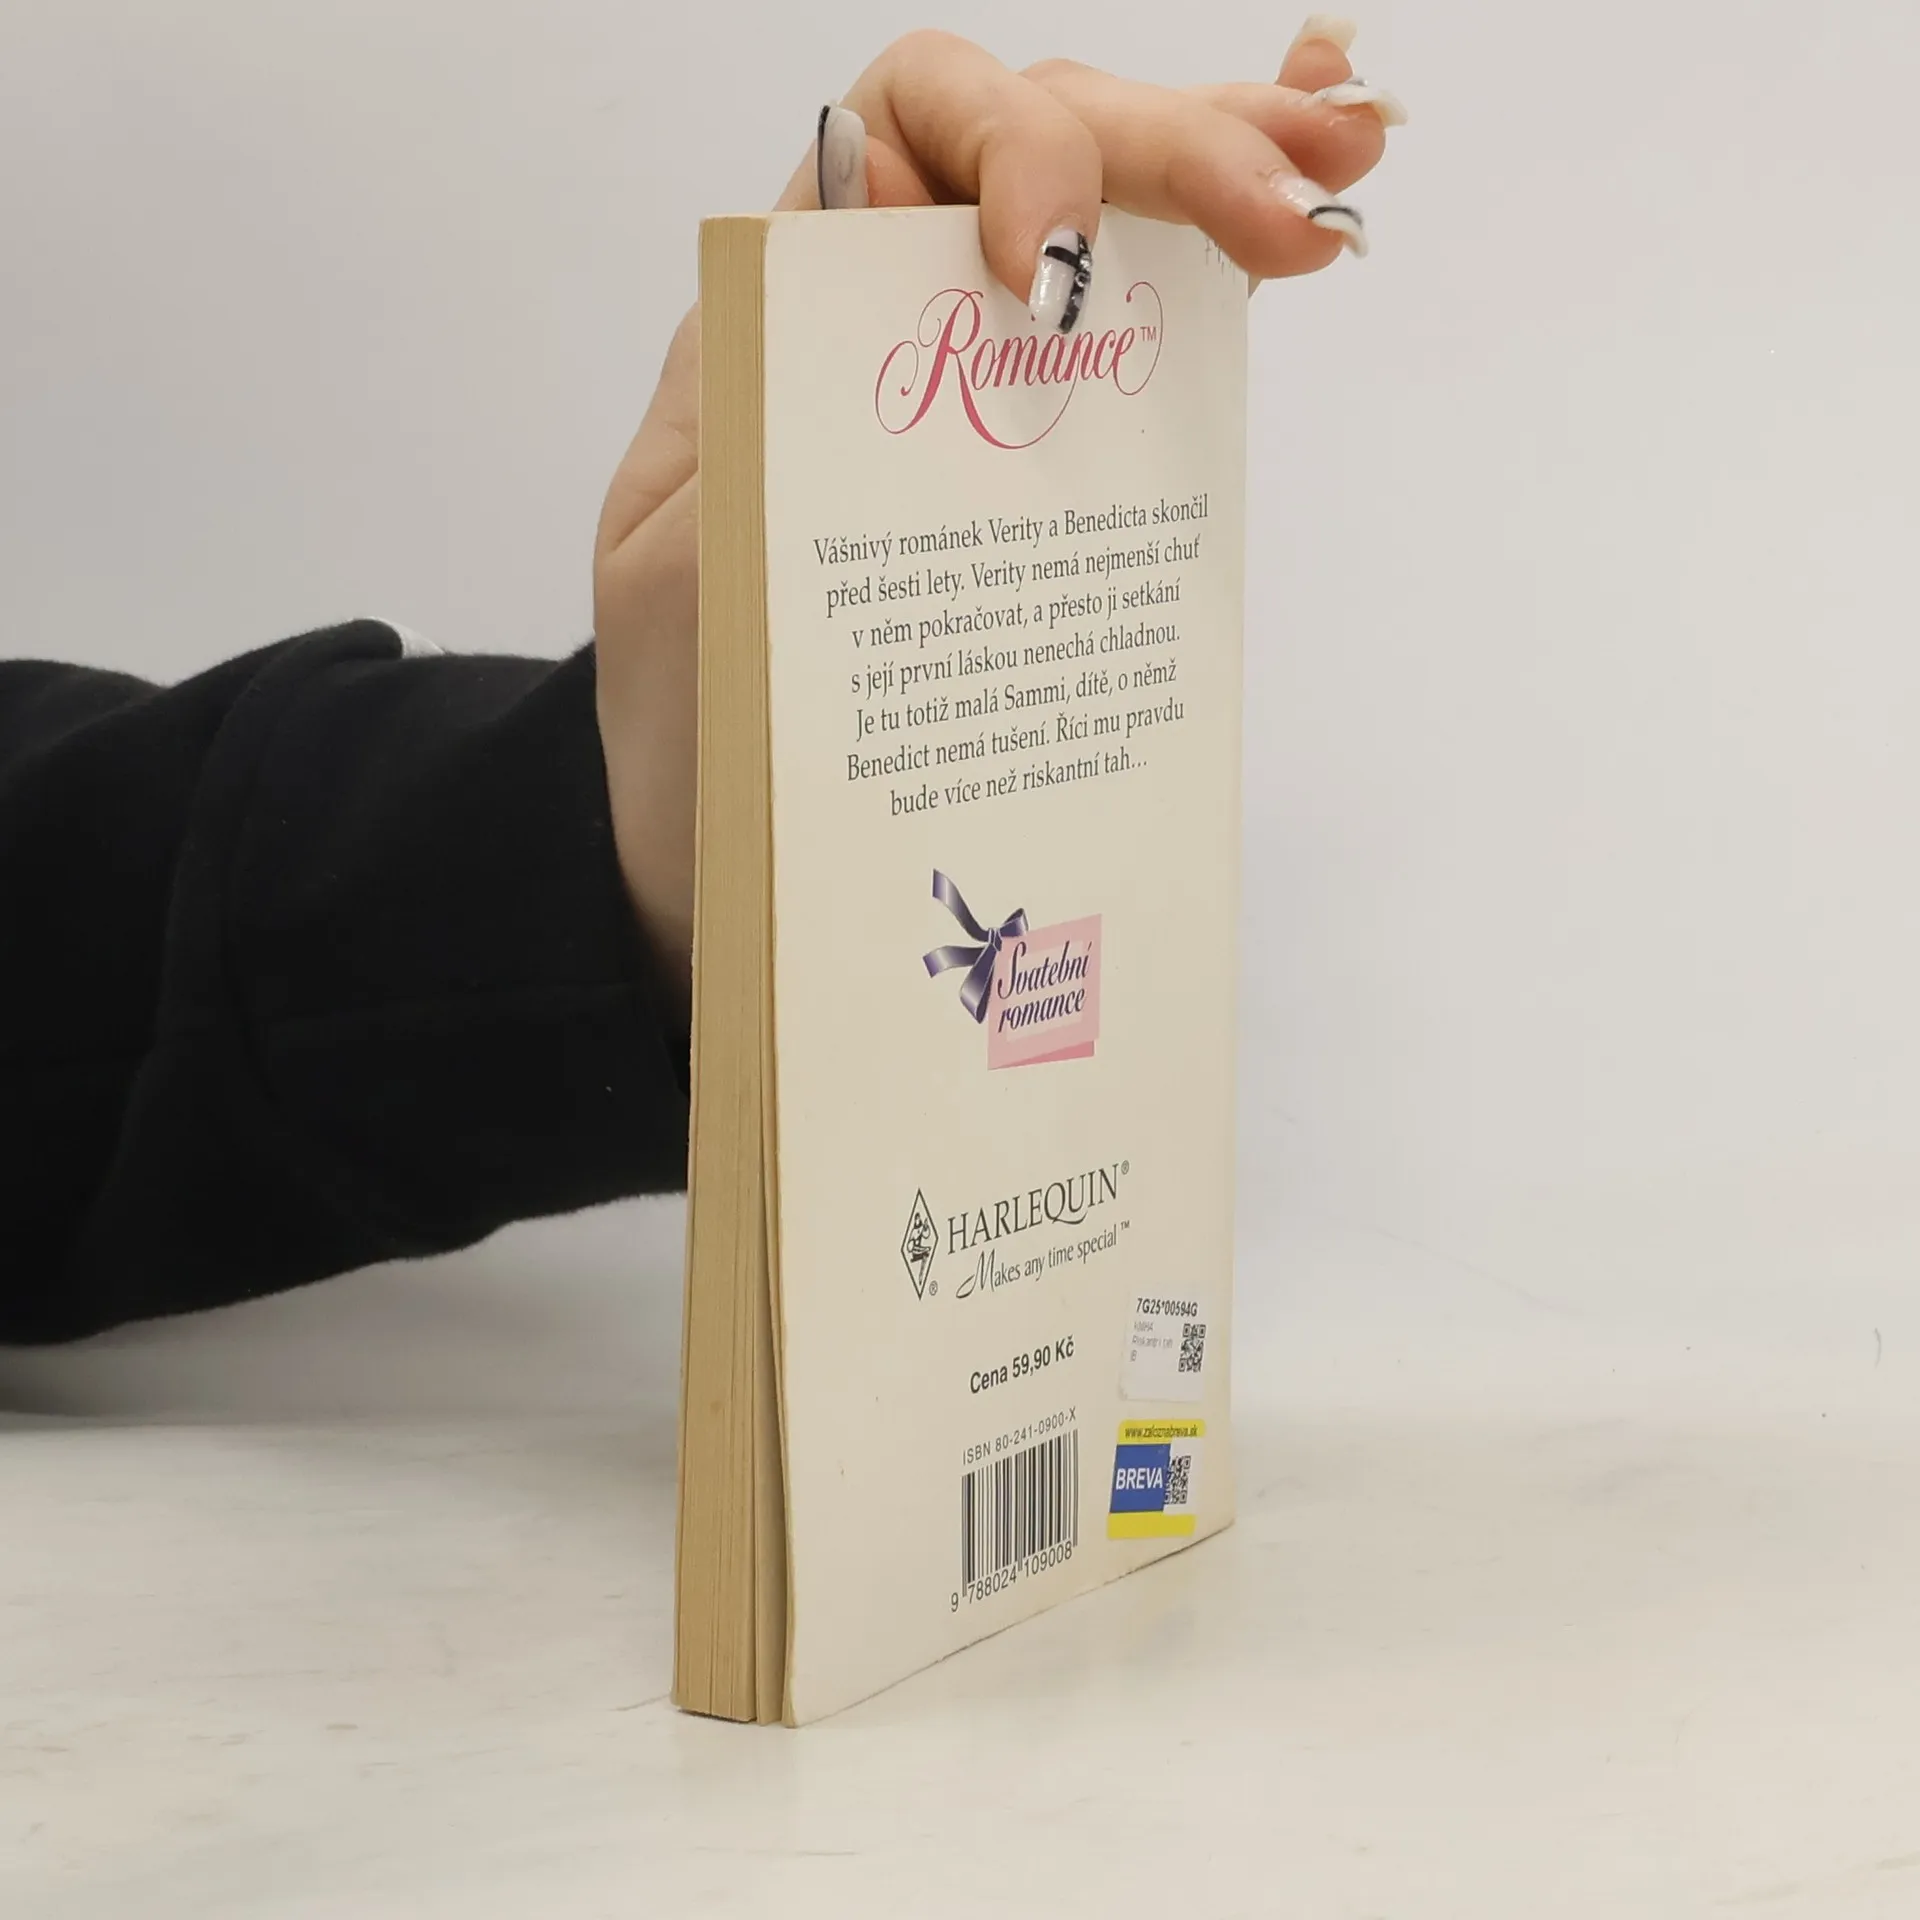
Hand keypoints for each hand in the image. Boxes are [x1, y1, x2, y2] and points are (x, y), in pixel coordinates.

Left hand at [593, 19, 1401, 1003]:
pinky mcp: (1045, 465)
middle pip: (1042, 152)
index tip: (1049, 273)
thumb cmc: (687, 719)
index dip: (1004, 145)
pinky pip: (1134, 336)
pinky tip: (1307, 245)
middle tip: (1293, 212)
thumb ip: (753, 411)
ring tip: (1340, 180)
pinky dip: (1218, 273)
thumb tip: (860, 249)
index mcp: (788, 317)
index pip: (909, 125)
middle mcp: (891, 321)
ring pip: (1112, 221)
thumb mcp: (680, 571)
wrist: (724, 854)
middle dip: (1173, 152)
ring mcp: (983, 387)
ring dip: (1231, 175)